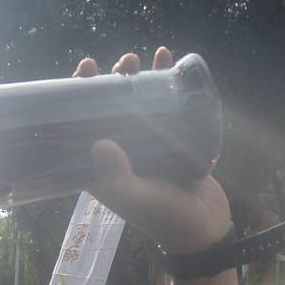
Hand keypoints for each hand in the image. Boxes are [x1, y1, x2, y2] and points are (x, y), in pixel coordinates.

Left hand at [72, 48, 232, 254]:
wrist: (206, 227)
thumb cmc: (165, 217)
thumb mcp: (137, 199)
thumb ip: (117, 178)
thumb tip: (100, 142)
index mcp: (102, 165)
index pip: (81, 125)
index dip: (78, 98)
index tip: (84, 71)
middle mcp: (121, 152)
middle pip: (109, 107)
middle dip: (111, 80)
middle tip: (123, 63)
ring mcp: (147, 144)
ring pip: (136, 101)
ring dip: (137, 77)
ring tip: (142, 57)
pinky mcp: (172, 139)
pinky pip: (165, 104)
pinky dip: (166, 81)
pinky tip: (167, 58)